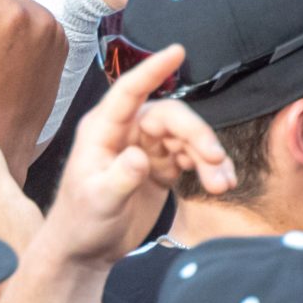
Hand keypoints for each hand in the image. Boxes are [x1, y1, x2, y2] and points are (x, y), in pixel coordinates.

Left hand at [42, 45, 236, 267]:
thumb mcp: (97, 201)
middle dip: (196, 133)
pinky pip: (191, 157)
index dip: (152, 70)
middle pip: (170, 116)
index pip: (128, 91)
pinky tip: (220, 183)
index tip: (177, 51)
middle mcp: (126, 132)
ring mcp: (145, 148)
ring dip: (208, 156)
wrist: (87, 251)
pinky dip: (209, 168)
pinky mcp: (161, 168)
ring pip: (186, 137)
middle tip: (214, 159)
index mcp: (102, 130)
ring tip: (222, 183)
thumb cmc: (81, 221)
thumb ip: (119, 178)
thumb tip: (140, 156)